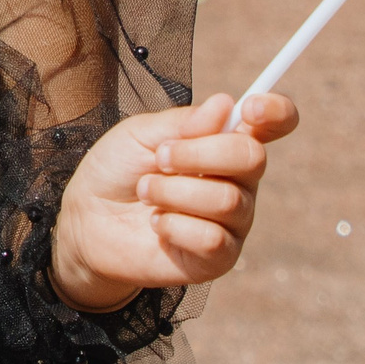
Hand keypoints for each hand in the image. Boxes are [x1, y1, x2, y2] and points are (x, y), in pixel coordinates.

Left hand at [50, 91, 299, 312]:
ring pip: (227, 199)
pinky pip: (213, 238)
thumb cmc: (117, 170)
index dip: (276, 111)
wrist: (88, 221)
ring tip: (146, 192)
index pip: (275, 122)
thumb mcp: (140, 134)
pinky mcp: (219, 258)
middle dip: (200, 153)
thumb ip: (182, 123)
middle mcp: (239, 179)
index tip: (251, 107)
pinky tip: (157, 224)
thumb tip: (226, 105)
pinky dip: (175, 225)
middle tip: (160, 158)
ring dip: (174, 192)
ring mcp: (233, 220)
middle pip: (252, 157)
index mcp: (225, 140)